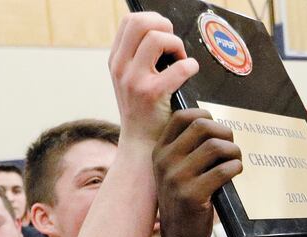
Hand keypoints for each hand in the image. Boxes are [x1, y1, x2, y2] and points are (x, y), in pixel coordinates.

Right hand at [109, 13, 199, 145]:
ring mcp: (134, 80)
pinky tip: (190, 72)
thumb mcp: (131, 82)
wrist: (142, 145)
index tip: (165, 33)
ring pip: (157, 38)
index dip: (152, 20)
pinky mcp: (152, 94)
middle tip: (174, 46)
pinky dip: (190, 66)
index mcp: (116, 61)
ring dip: (176, 45)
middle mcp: (120, 68)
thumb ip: (139, 59)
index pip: (130, 21)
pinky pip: (179, 67)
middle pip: (141, 22)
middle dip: (165, 27)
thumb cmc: (144, 113)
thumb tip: (163, 33)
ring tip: (180, 60)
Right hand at [153, 109, 242, 236]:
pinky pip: (222, 170)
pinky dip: (235, 168)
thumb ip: (188, 150)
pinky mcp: (191, 195)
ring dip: (233, 151)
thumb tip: (217, 126)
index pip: (181, 116)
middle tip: (232, 145)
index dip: (204, 114)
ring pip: (215, 147)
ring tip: (235, 161)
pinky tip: (235, 172)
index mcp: (160, 151)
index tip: (217, 126)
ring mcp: (176, 179)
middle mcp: (165, 161)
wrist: (180, 236)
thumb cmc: (185, 199)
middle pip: (201, 126)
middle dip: (224, 131)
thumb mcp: (176, 171)